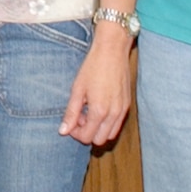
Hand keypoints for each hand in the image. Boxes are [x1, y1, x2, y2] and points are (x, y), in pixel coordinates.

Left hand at [59, 28, 132, 146]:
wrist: (112, 51)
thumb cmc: (92, 67)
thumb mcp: (77, 89)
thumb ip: (71, 112)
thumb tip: (62, 131)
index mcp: (100, 111)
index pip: (87, 137)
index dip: (75, 133)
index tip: (70, 120)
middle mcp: (114, 114)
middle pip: (99, 140)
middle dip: (87, 132)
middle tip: (79, 116)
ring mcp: (122, 110)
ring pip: (110, 134)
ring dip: (98, 129)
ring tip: (88, 111)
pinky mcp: (127, 105)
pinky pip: (117, 124)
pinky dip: (107, 122)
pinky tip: (98, 106)